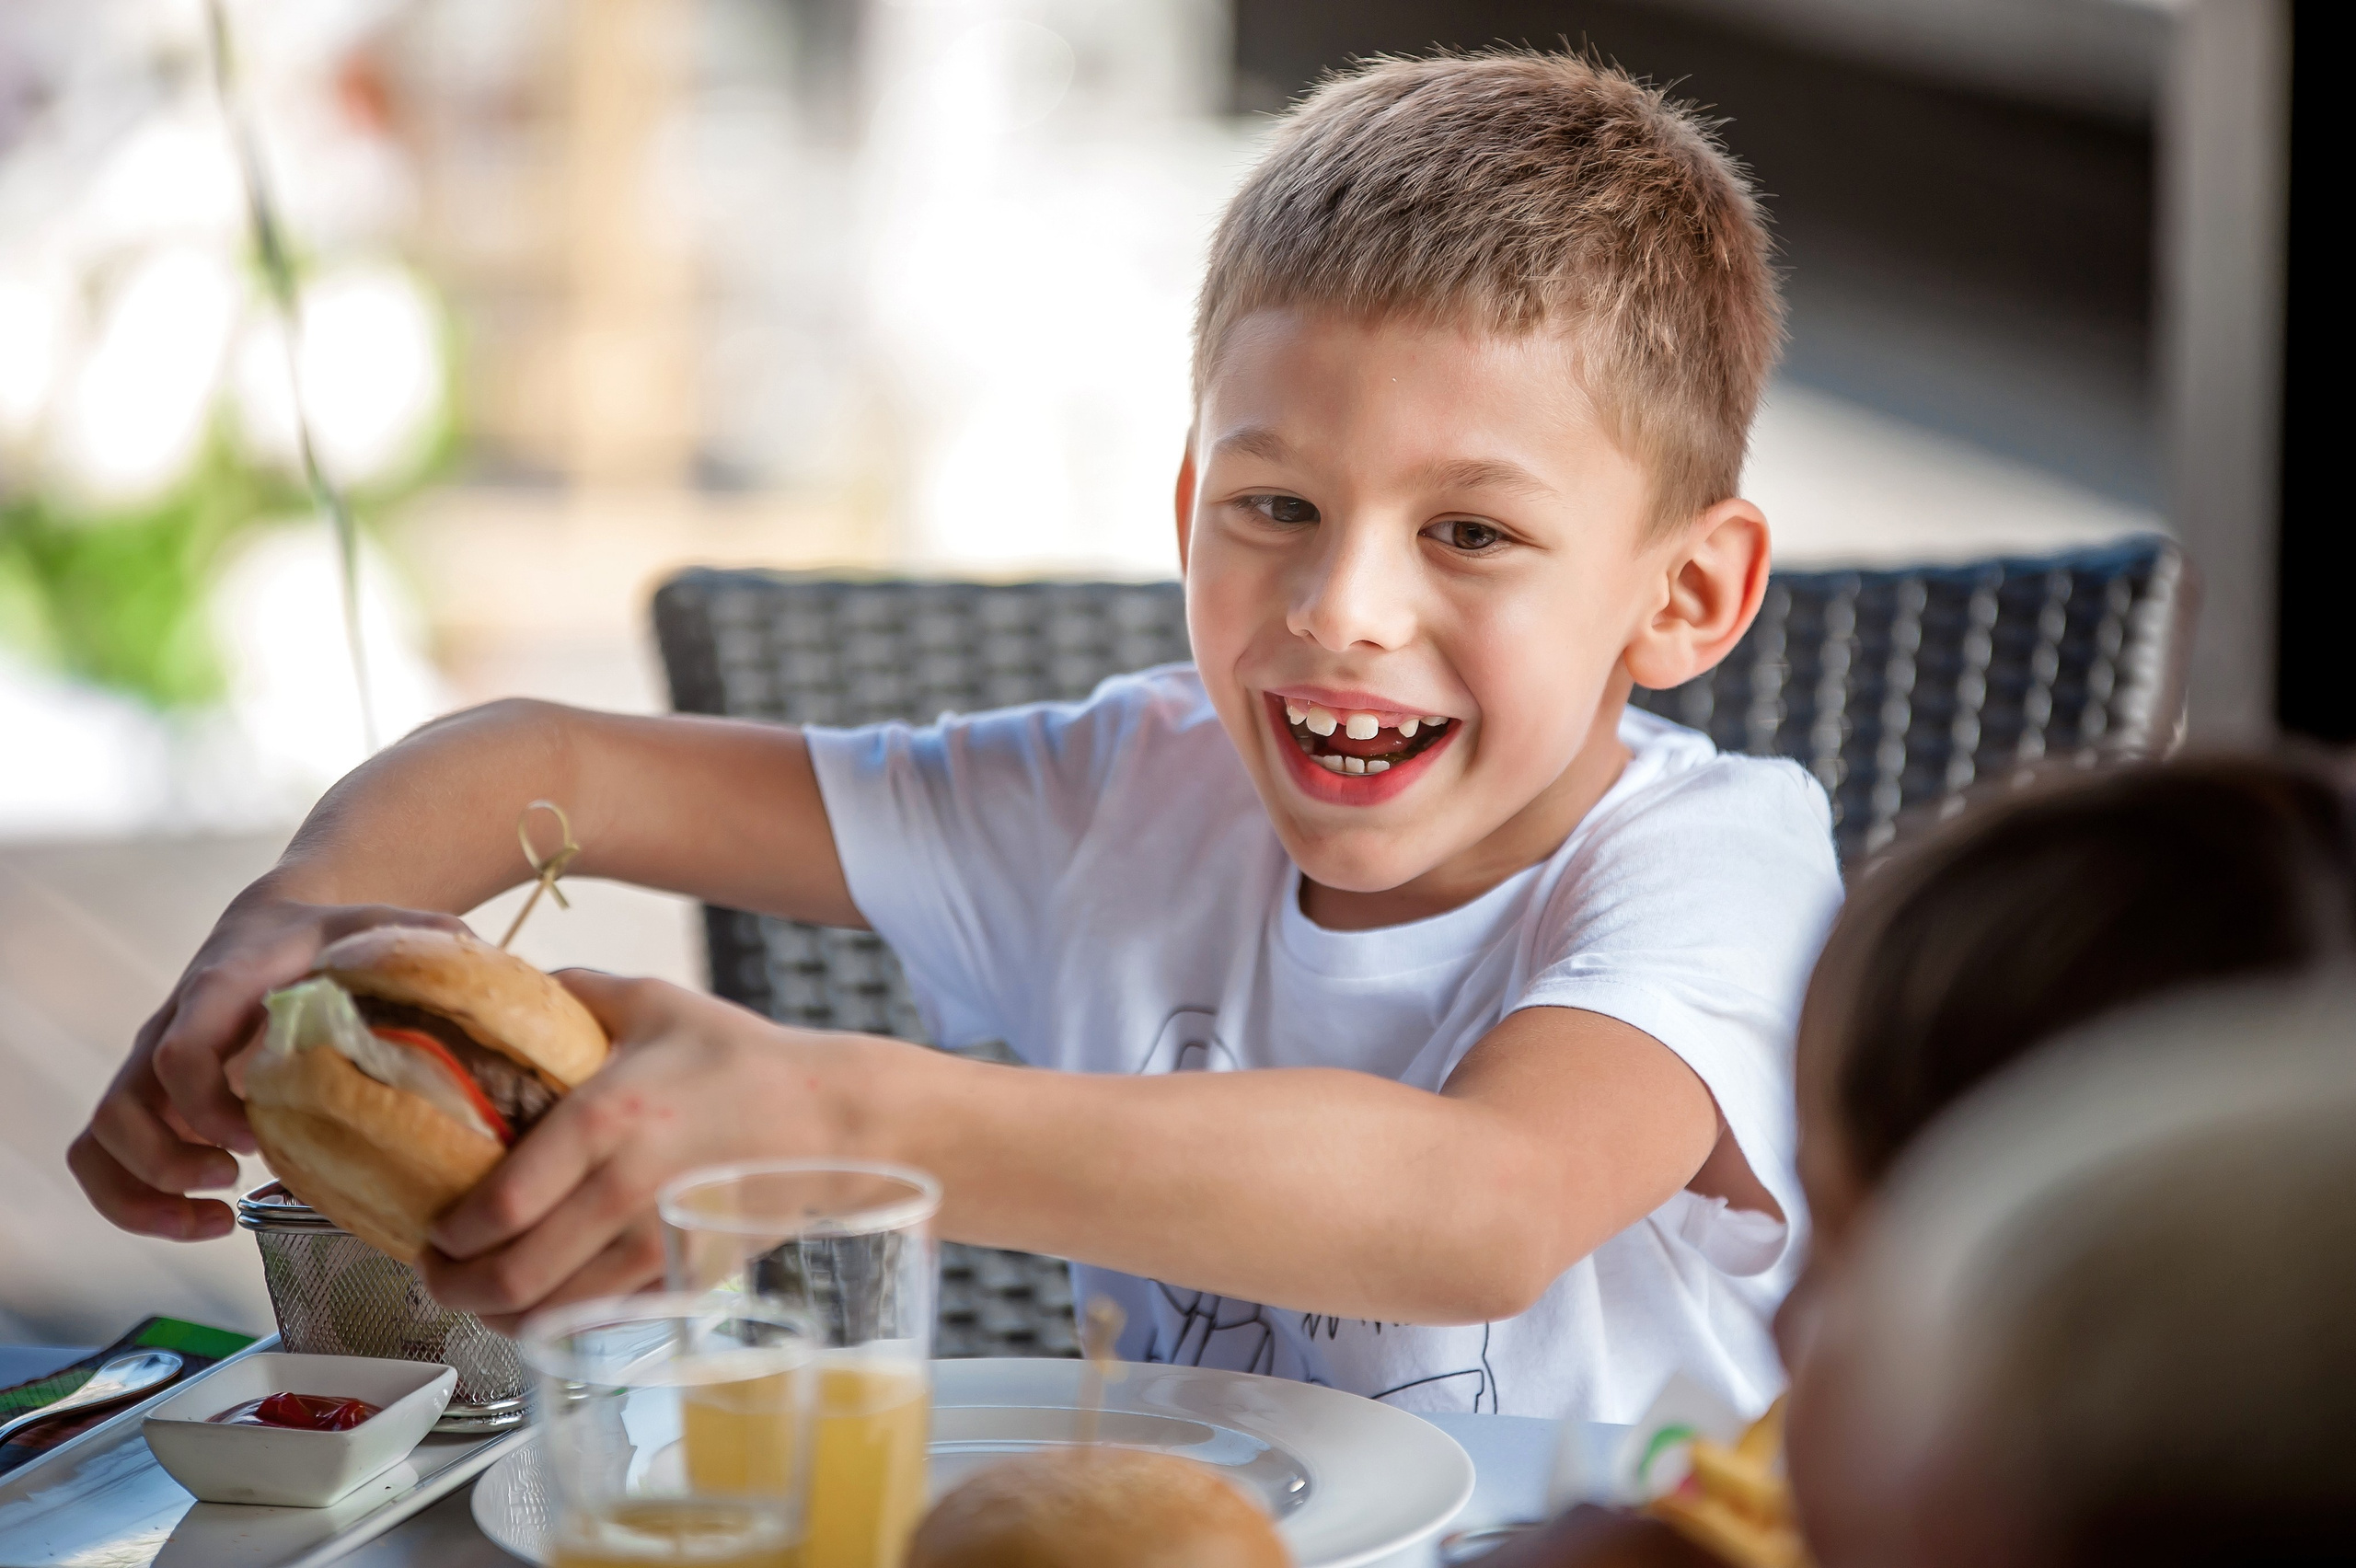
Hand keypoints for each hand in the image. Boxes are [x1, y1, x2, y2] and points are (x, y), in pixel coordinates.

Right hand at [69, 895, 469, 1239]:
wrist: (278, 921)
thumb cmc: (331, 934)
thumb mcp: (381, 927)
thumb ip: (430, 946)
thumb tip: (498, 983)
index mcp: (222, 988)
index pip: (180, 1048)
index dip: (209, 1103)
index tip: (258, 1131)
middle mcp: (169, 1029)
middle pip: (122, 1110)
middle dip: (168, 1163)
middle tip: (234, 1177)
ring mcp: (150, 1069)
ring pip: (100, 1141)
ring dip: (145, 1193)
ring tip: (217, 1212)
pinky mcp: (149, 1100)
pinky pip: (100, 1159)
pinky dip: (134, 1203)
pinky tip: (204, 1219)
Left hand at [420, 972, 877, 1333]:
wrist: (835, 1121)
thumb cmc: (745, 1060)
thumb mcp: (656, 1005)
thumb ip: (575, 992)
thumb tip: (503, 980)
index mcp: (603, 1123)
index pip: (495, 1210)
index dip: (445, 1237)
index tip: (430, 1230)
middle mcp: (624, 1193)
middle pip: (511, 1277)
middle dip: (455, 1289)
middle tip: (438, 1276)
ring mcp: (659, 1247)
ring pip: (552, 1315)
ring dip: (500, 1316)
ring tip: (483, 1296)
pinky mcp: (687, 1279)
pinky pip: (602, 1321)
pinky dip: (562, 1322)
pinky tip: (548, 1300)